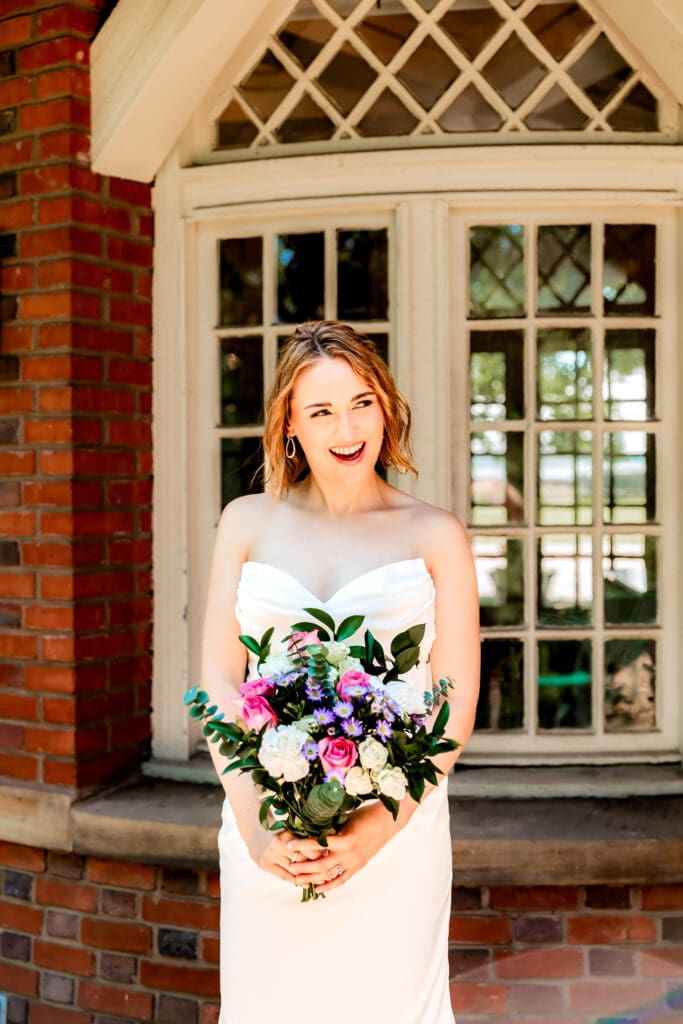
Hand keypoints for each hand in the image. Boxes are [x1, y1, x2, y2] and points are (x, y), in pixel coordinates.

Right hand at [249, 828, 326, 884]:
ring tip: (320, 881)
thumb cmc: (279, 827)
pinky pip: (283, 876)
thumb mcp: (291, 828)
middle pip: (301, 861)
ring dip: (307, 877)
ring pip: (293, 871)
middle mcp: (277, 845)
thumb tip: (326, 850)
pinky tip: (305, 884)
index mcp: (287, 834)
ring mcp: (270, 856)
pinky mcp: (265, 864)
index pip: (308, 849)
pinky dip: (296, 881)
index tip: (330, 859)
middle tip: (328, 873)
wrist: (254, 829)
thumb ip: (305, 837)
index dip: (320, 855)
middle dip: (315, 868)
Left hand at [286, 801, 403, 893]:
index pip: (317, 844)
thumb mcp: (345, 819)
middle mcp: (349, 854)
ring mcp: (354, 862)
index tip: (289, 845)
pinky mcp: (359, 866)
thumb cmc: (365, 815)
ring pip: (329, 875)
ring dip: (313, 878)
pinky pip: (342, 879)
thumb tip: (310, 829)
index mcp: (344, 840)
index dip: (302, 845)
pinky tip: (319, 888)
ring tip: (298, 879)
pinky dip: (330, 885)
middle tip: (290, 866)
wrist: (387, 822)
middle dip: (304, 867)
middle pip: (320, 865)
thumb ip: (331, 828)